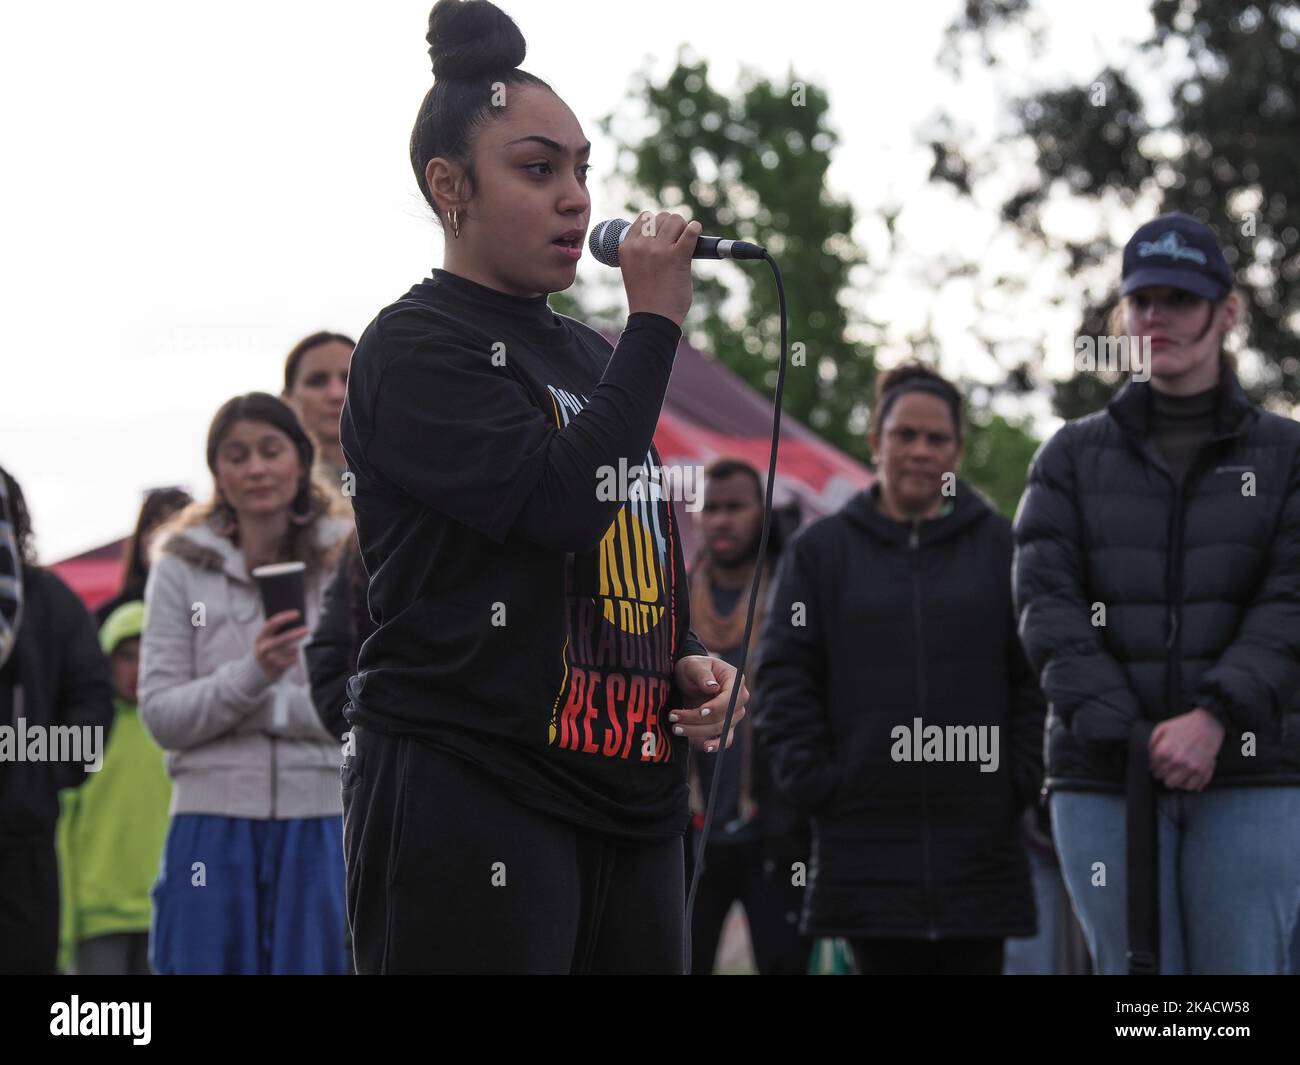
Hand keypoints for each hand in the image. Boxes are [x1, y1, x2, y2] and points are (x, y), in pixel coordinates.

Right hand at [254, 610, 308, 679]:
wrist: (256, 671)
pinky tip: (296, 657)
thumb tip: (298, 620)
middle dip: (296, 634)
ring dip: (295, 649)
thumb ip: (279, 631)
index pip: (272, 623)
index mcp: (260, 637)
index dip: (285, 617)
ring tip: (296, 648)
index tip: (298, 613)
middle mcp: (262, 648)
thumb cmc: (268, 649)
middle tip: (308, 629)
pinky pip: (289, 663)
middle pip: (282, 639)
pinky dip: (295, 658)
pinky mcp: (273, 670)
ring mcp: (267, 660)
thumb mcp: (268, 639)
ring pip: (287, 652)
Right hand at [620, 210, 701, 327]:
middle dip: (672, 226)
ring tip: (685, 243)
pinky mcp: (677, 257)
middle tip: (677, 242)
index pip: (645, 217)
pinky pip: (690, 231)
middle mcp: (641, 246)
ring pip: (676, 220)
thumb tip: (666, 231)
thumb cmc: (647, 298)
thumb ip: (643, 250)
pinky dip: (695, 230)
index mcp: (627, 247)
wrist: (653, 320)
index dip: (658, 224)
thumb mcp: (634, 269)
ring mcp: (658, 250)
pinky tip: (696, 234)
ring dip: (684, 228)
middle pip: (662, 217)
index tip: (664, 237)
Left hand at [670, 655, 747, 752]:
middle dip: (697, 719)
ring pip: (719, 729)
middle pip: (723, 716)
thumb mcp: (694, 665)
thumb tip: (713, 687)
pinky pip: (725, 739)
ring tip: (675, 728)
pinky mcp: (726, 726)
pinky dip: (716, 744)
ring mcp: (734, 714)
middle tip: (673, 717)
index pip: (730, 698)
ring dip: (697, 731)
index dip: (716, 707)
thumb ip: (702, 674)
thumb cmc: (693, 667)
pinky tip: (705, 747)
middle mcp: (739, 700)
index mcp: (736, 681)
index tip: (699, 711)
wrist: (689, 677)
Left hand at [1148, 708, 1224, 790]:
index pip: (1152, 768)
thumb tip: (1145, 755)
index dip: (1154, 765)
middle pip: (1162, 778)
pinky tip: (1185, 777)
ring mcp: (1190, 767)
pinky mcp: (1202, 770)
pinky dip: (1187, 784)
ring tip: (1174, 773)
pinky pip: (1191, 786)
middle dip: (1162, 772)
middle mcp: (1177, 760)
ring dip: (1173, 779)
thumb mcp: (1162, 728)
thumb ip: (1151, 742)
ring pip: (1174, 784)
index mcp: (1164, 750)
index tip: (1157, 763)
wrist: (1207, 724)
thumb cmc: (1183, 726)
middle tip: (1166, 767)